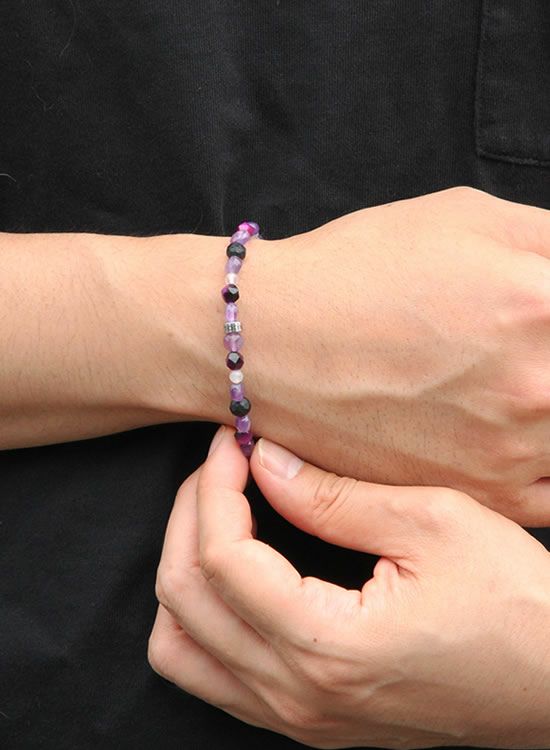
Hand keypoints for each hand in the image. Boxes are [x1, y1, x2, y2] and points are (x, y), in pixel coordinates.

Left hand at [149, 427, 549, 748]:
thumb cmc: (517, 601)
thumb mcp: (433, 524)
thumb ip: (334, 495)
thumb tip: (266, 462)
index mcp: (327, 648)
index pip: (222, 559)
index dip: (215, 486)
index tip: (235, 441)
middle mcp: (298, 696)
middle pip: (184, 600)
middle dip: (190, 516)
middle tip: (223, 467)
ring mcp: (300, 718)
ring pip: (181, 648)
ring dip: (185, 571)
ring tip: (220, 516)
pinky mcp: (311, 719)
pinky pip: (215, 674)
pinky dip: (204, 616)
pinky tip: (239, 572)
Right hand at [243, 186, 549, 524]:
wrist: (267, 342)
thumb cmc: (357, 270)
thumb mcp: (466, 216)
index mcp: (545, 300)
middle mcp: (541, 384)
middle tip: (530, 348)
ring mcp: (512, 450)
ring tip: (513, 383)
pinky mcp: (479, 494)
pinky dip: (549, 460)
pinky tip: (528, 431)